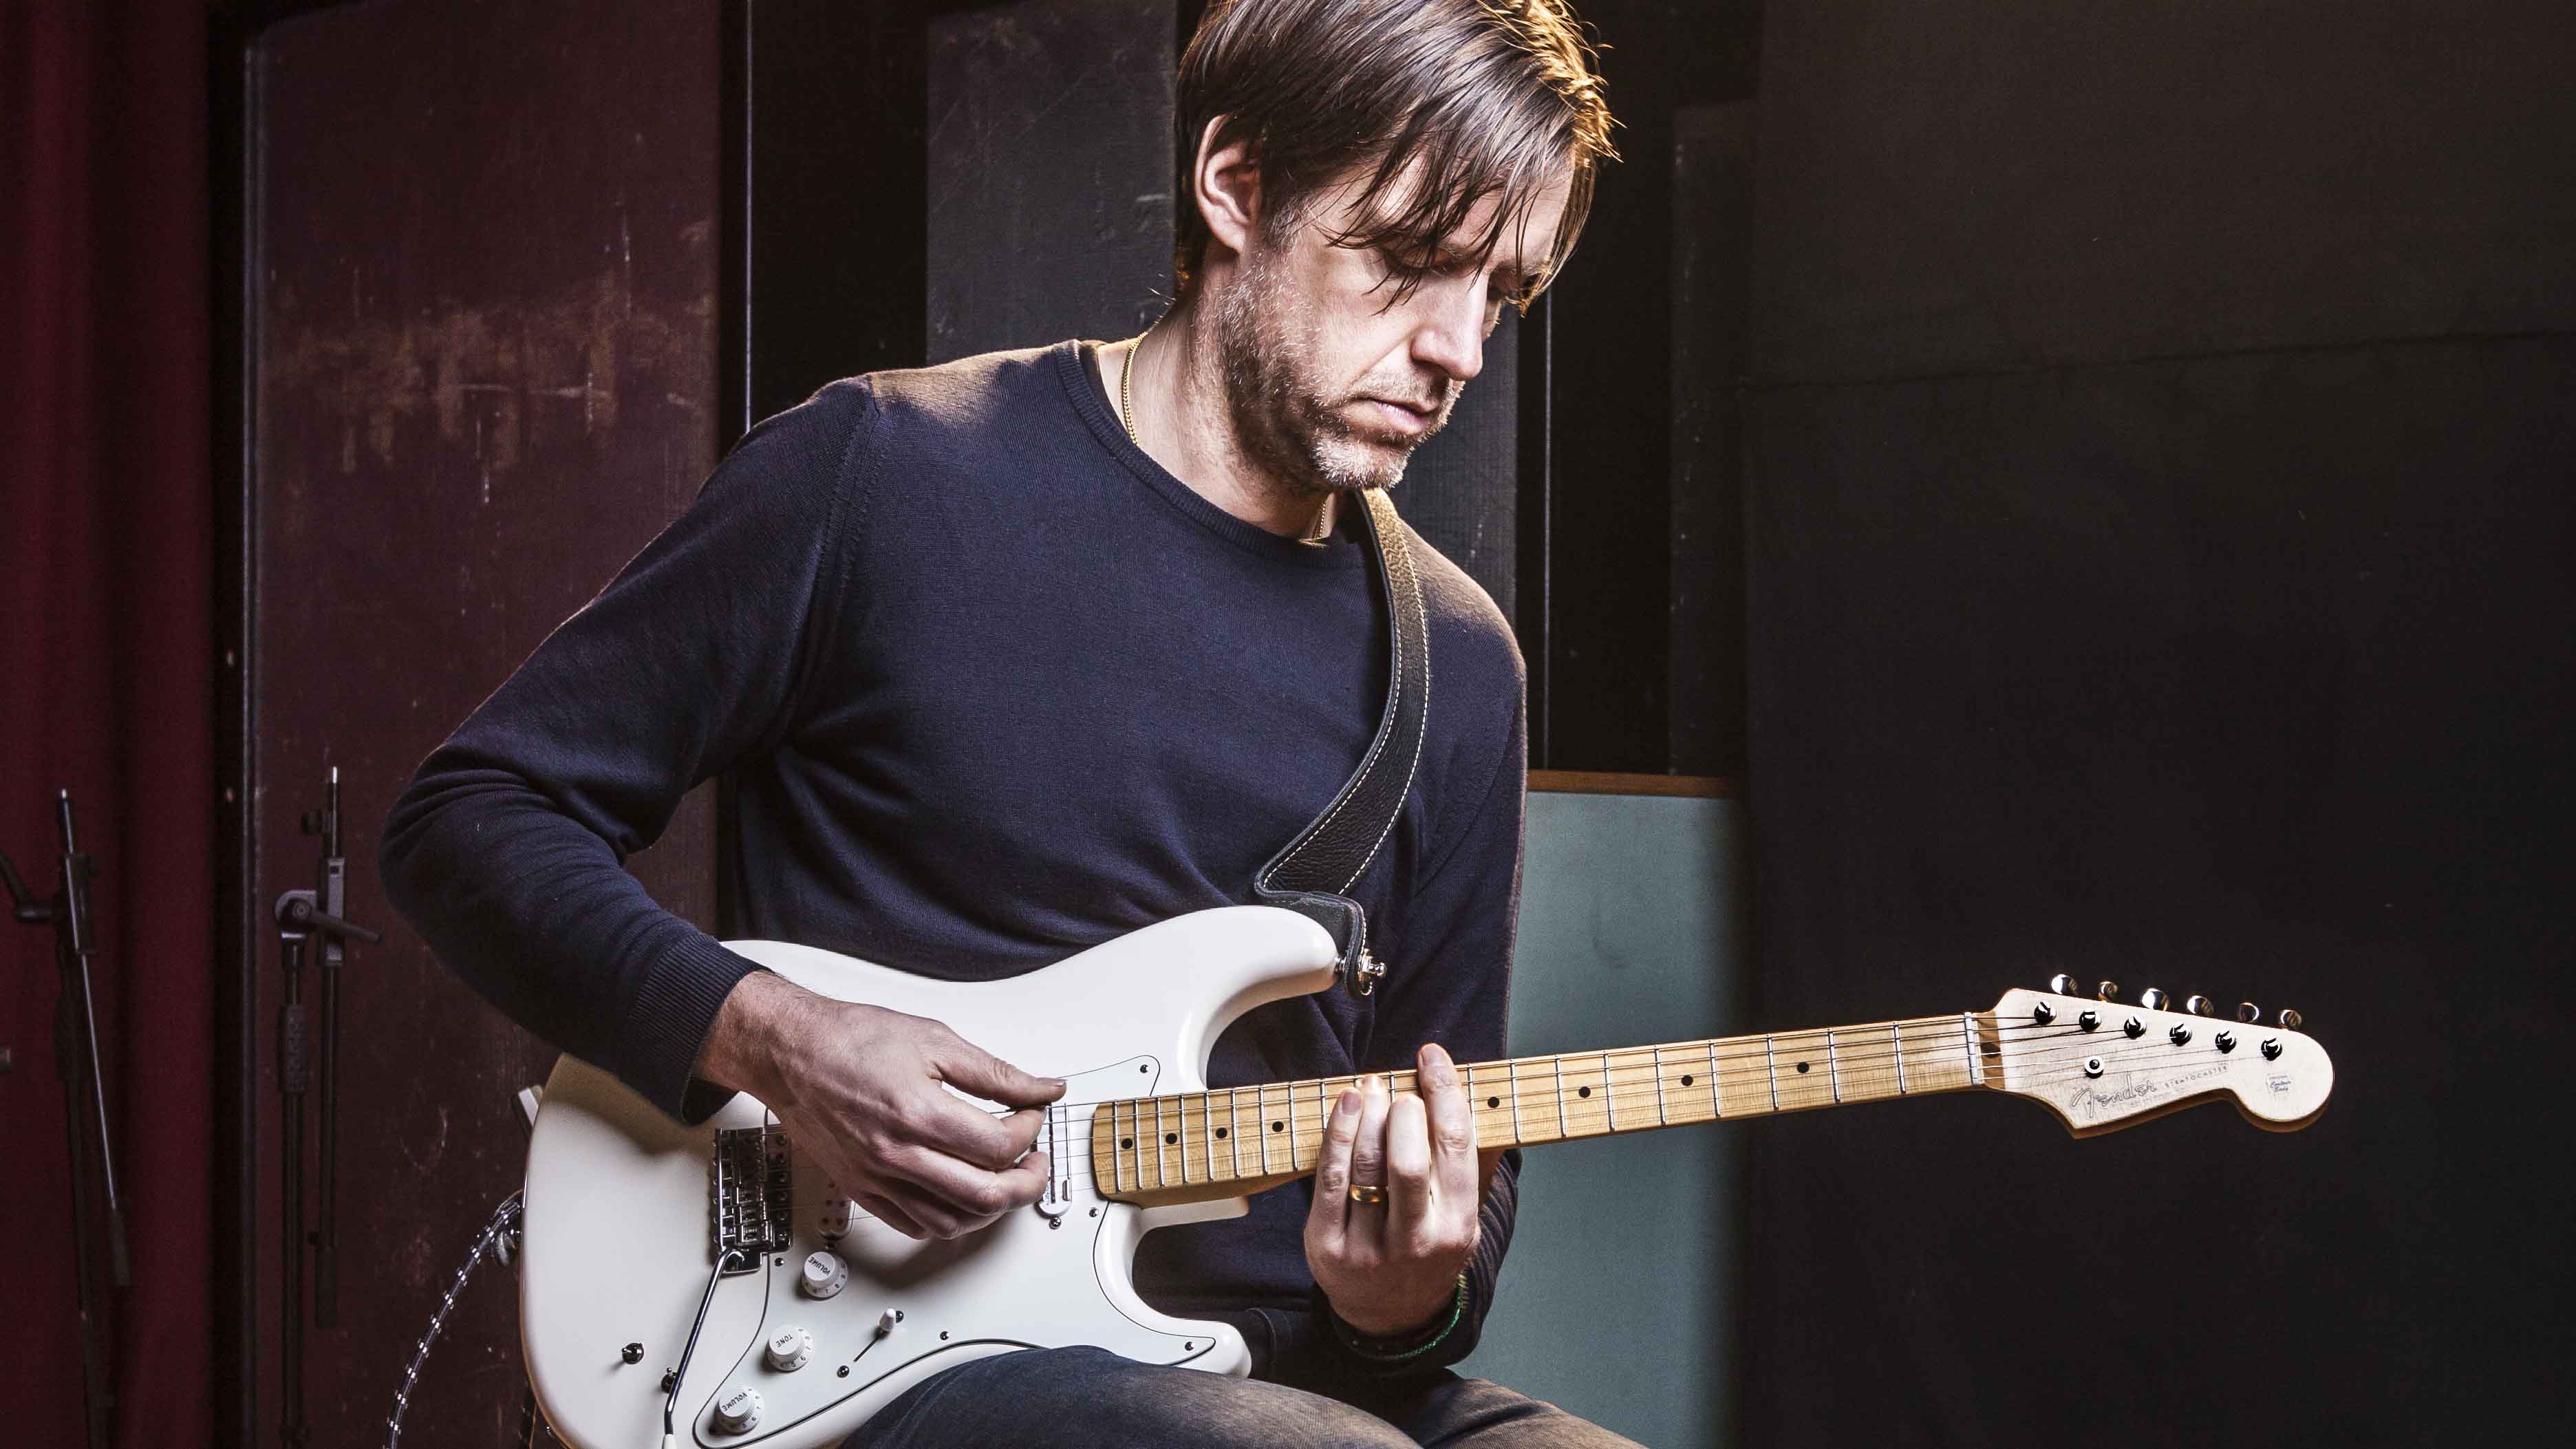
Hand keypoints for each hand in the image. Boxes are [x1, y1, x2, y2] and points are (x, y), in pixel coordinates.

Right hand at [696, 970, 1064, 1239]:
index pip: (999, 1146)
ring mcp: (878, 1179)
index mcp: (919, 1113)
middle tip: (1037, 1161)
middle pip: (985, 1195)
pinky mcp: (862, 1190)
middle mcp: (897, 1155)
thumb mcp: (934, 1039)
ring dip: (993, 1209)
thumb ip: (995, 1072)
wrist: (789, 1053)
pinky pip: (915, 1226)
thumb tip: (1041, 1088)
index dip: (1030, 1131)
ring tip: (1007, 1181)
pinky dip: (950, 1221)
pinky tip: (964, 1198)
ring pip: (953, 1222)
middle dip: (1028, 1182)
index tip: (1033, 1113)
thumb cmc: (849, 1040)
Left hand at [1304, 1042, 1496, 1336]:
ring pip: (1365, 1168)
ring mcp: (1370, 1248)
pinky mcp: (1329, 1247)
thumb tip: (1474, 1093)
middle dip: (1403, 1112)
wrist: (1391, 1316)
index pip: (1456, 1147)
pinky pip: (1329, 1181)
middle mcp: (1417, 1240)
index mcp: (1458, 1226)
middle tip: (1398, 1088)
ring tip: (1368, 1086)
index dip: (1445, 1093)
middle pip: (1409, 1162)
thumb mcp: (1463, 1217)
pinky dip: (1336, 1136)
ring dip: (1366, 1116)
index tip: (1432, 1057)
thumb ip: (1471, 1164)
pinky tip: (1343, 1106)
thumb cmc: (1428, 1248)